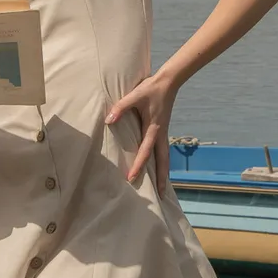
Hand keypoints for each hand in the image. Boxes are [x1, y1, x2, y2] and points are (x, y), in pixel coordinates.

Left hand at [105, 70, 176, 194]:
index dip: (138, 165)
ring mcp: (164, 133)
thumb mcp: (135, 95)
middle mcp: (161, 134)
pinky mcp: (162, 130)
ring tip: (162, 187)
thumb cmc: (151, 89)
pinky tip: (158, 168)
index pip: (145, 151)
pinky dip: (162, 162)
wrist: (168, 82)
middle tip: (161, 196)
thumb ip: (121, 108)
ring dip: (164, 172)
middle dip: (162, 179)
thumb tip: (109, 120)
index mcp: (154, 128)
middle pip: (163, 161)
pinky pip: (163, 151)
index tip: (131, 178)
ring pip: (165, 157)